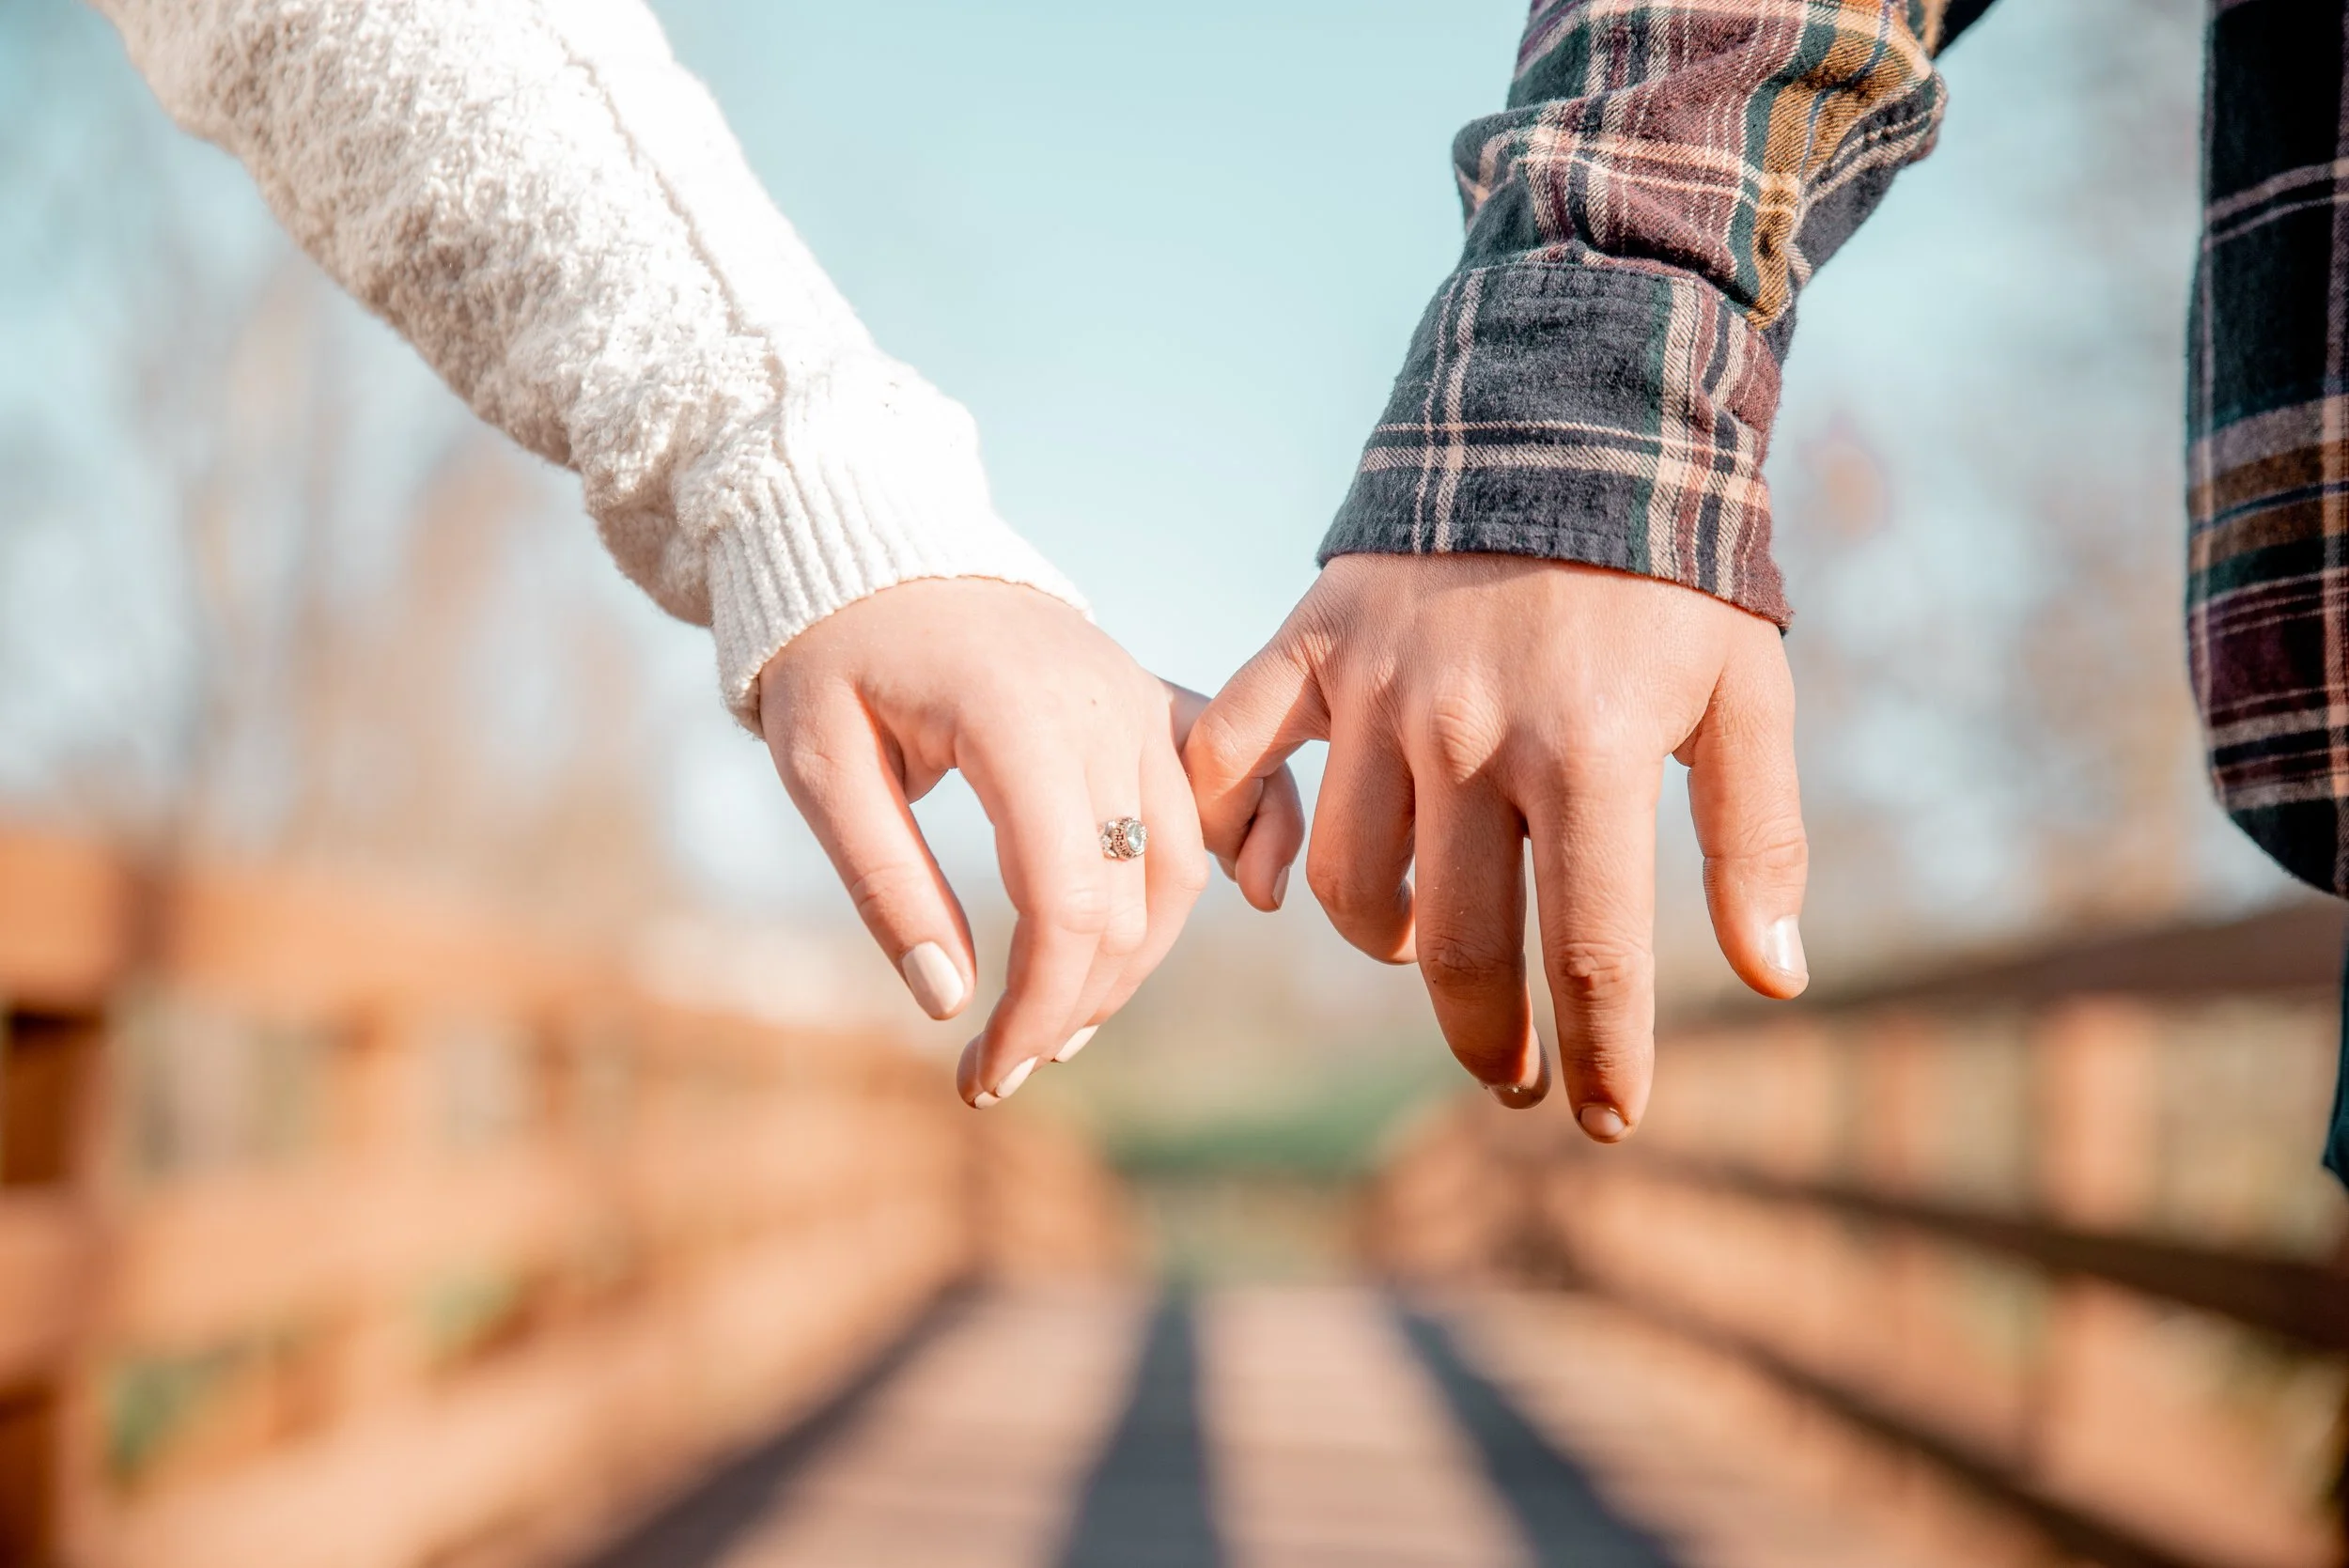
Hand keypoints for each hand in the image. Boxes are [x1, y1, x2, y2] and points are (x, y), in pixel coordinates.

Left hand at [758, 578, 1296, 1105]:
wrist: (882, 552)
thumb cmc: (836, 657)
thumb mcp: (818, 766)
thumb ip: (885, 881)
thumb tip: (948, 1002)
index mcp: (1017, 719)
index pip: (1065, 901)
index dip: (1037, 1007)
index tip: (984, 1075)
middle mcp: (1105, 709)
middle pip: (1131, 901)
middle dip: (1073, 1005)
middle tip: (999, 1068)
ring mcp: (1141, 702)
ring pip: (1179, 867)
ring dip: (1133, 962)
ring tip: (1057, 1022)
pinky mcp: (1156, 703)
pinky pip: (1231, 784)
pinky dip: (1252, 843)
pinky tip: (1253, 896)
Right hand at [1185, 556, 1806, 1139]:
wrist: (1567, 420)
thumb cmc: (1670, 576)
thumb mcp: (1748, 693)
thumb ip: (1758, 836)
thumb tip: (1774, 981)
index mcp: (1587, 749)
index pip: (1589, 950)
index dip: (1600, 1054)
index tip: (1606, 1117)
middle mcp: (1468, 732)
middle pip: (1456, 944)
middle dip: (1488, 1038)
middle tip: (1514, 1075)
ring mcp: (1376, 691)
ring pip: (1346, 877)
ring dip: (1388, 944)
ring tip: (1429, 947)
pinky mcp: (1312, 647)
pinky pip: (1233, 756)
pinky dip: (1234, 828)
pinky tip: (1273, 882)